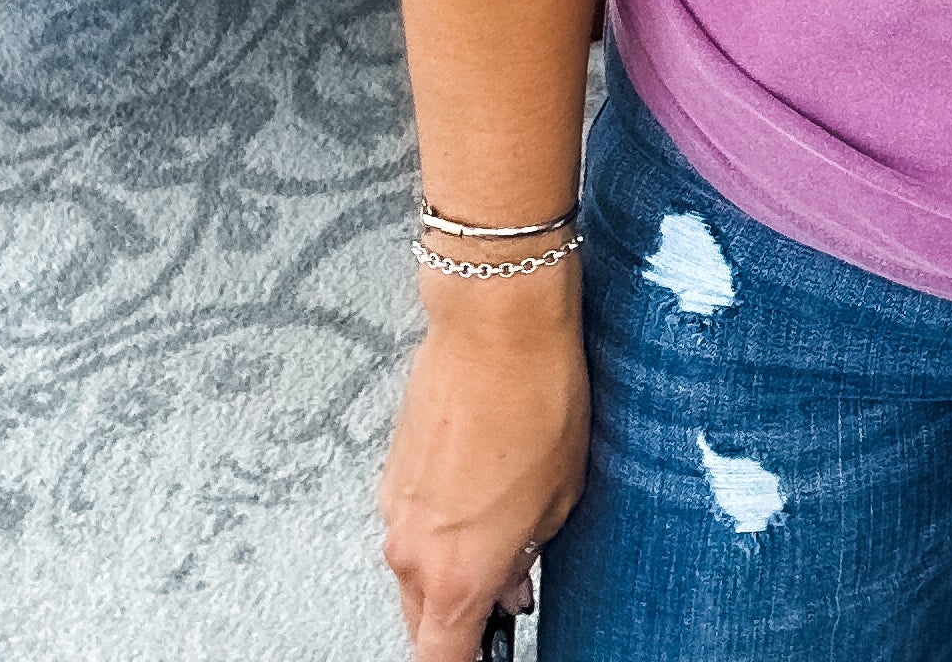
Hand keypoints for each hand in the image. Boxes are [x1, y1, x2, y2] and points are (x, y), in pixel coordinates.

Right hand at [379, 271, 588, 658]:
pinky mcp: (393, 472)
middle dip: (457, 623)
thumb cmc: (536, 398)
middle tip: (502, 600)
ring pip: (415, 573)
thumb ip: (524, 558)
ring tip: (500, 537)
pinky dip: (439, 527)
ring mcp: (396, 510)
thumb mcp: (559, 499)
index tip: (488, 655)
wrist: (494, 323)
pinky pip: (413, 524)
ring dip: (448, 571)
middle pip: (421, 624)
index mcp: (458, 576)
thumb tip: (508, 582)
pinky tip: (479, 496)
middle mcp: (413, 553)